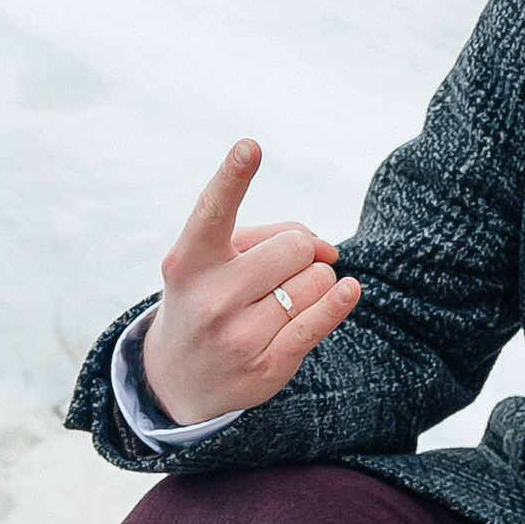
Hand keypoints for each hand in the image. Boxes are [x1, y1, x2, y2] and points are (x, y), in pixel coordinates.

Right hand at [138, 141, 359, 424]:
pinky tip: (348, 290)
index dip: (233, 176)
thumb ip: (272, 236)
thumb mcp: (217, 260)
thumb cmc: (208, 297)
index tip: (250, 145)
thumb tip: (329, 248)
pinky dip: (339, 301)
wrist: (176, 378)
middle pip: (295, 246)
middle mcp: (209, 297)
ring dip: (314, 282)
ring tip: (281, 299)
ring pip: (316, 280)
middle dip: (299, 253)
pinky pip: (318, 321)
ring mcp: (236, 335)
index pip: (214, 211)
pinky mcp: (266, 364)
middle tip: (275, 274)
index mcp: (189, 260)